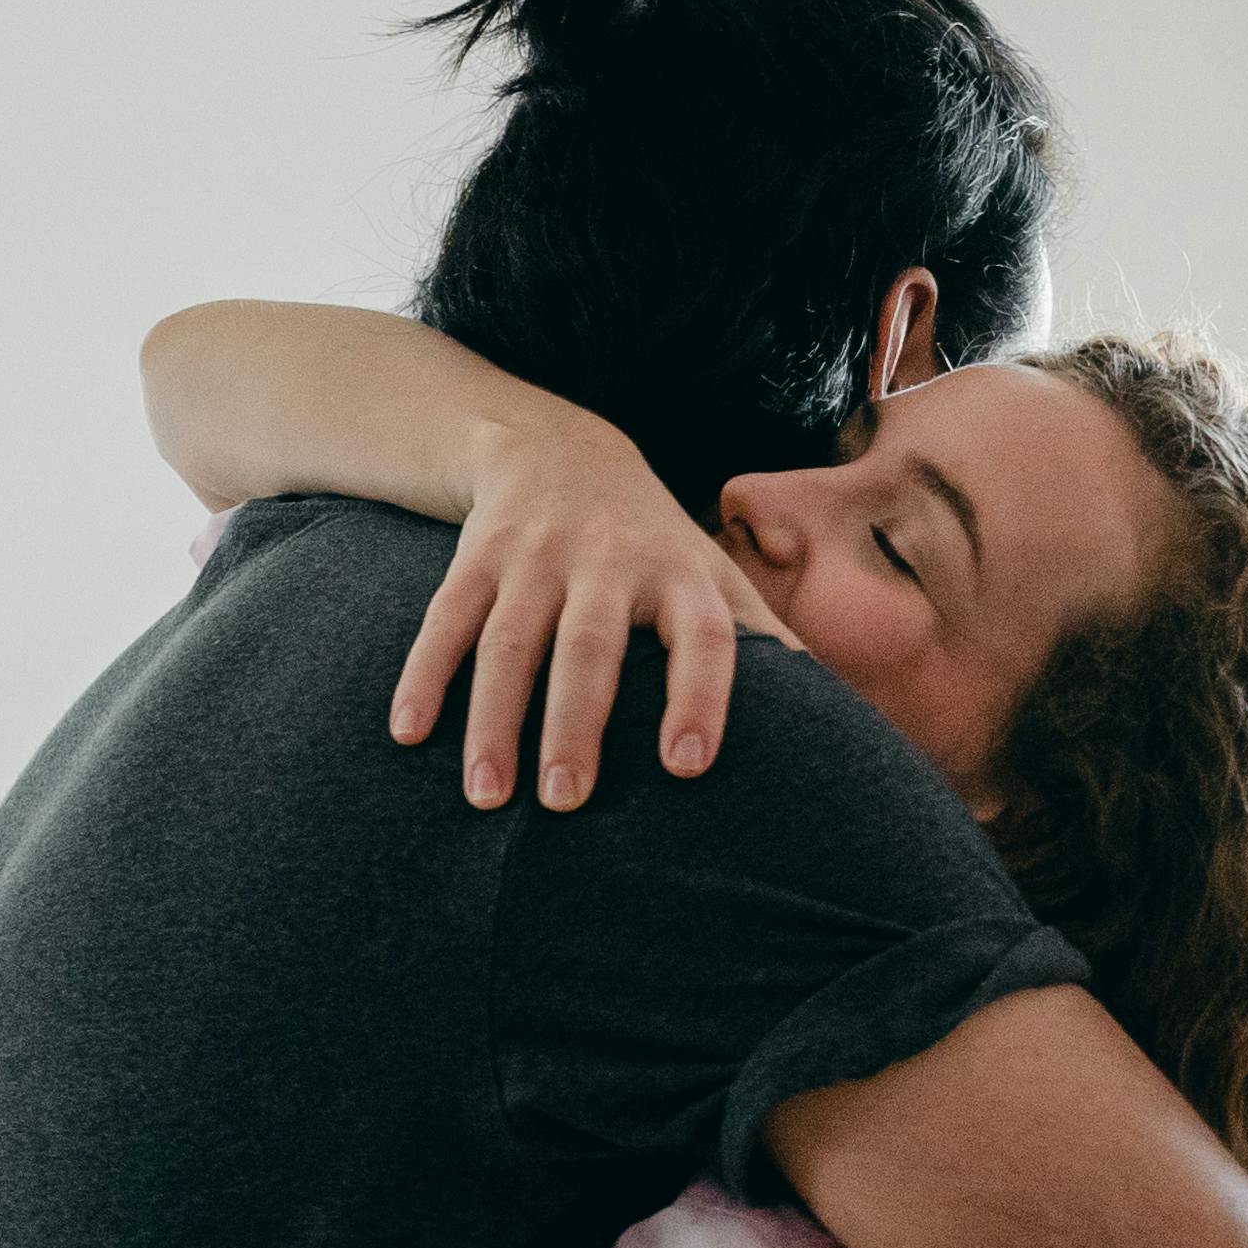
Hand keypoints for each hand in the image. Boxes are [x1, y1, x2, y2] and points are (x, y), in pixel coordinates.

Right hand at [390, 413, 794, 812]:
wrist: (557, 446)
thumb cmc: (653, 543)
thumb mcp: (714, 574)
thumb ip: (763, 642)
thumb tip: (838, 723)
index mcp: (680, 573)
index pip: (701, 635)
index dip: (699, 696)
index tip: (687, 766)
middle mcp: (610, 560)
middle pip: (590, 646)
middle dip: (575, 723)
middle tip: (565, 802)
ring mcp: (536, 556)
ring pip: (509, 641)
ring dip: (493, 720)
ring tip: (486, 798)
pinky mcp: (476, 555)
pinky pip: (445, 620)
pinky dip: (423, 675)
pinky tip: (408, 733)